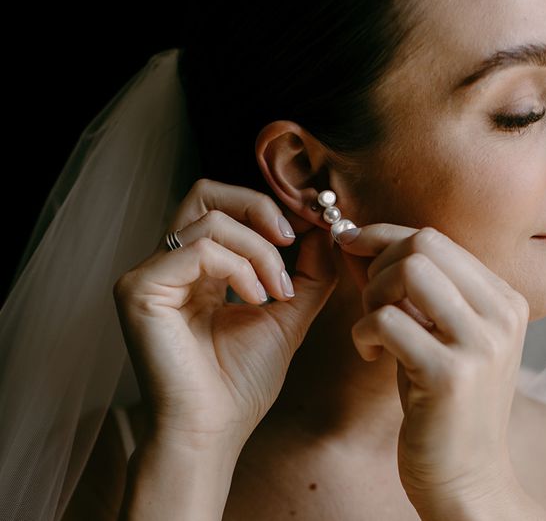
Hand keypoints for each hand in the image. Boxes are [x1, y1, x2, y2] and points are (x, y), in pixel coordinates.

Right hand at [113, 178, 337, 452]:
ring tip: (279, 290)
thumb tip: (326, 230)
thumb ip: (308, 271)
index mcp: (197, 269)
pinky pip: (200, 250)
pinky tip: (256, 299)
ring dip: (260, 250)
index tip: (313, 221)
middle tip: (293, 235)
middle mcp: (169, 265)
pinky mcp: (139, 288)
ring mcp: (149, 274)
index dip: (269, 206)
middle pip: (207, 193)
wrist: (213, 432)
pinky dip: (239, 268)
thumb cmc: (241, 382)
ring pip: (212, 220)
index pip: (225, 208)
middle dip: (260, 206)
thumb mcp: (288, 313)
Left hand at [337, 224, 529, 509]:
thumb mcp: (434, 334)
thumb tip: (352, 236)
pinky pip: (387, 320)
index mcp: (505, 300)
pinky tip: (371, 355)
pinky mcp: (451, 375)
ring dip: (373, 295)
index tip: (352, 244)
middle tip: (372, 304)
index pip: (435, 238)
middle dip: (379, 265)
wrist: (467, 478)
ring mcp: (481, 343)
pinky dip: (364, 332)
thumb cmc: (442, 403)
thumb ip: (406, 288)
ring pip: (408, 271)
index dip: (384, 235)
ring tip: (374, 329)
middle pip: (423, 244)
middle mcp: (502, 314)